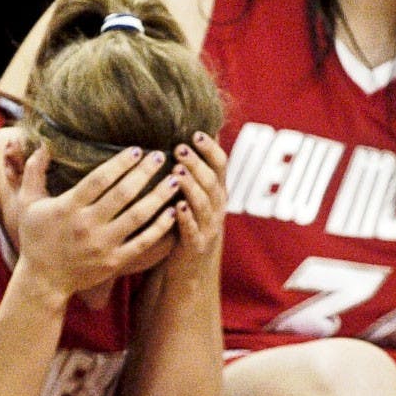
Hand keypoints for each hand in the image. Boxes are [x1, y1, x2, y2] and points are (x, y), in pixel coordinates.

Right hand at [14, 145, 182, 303]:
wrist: (43, 281)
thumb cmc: (37, 238)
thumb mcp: (28, 203)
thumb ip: (34, 172)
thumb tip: (43, 144)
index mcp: (68, 207)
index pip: (99, 180)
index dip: (120, 163)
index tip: (138, 150)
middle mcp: (87, 225)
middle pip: (122, 194)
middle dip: (144, 173)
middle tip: (160, 156)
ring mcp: (103, 244)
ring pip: (138, 216)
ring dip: (158, 196)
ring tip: (175, 179)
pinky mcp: (115, 261)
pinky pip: (143, 242)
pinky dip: (160, 227)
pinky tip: (173, 211)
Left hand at [157, 132, 227, 281]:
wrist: (189, 266)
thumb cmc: (188, 220)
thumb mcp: (196, 192)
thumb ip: (197, 166)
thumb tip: (200, 129)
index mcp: (217, 190)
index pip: (220, 164)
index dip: (210, 148)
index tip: (195, 134)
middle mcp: (217, 206)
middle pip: (210, 180)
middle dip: (196, 163)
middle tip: (179, 148)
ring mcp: (208, 226)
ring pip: (203, 203)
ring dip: (190, 186)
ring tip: (177, 172)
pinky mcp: (196, 245)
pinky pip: (193, 230)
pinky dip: (186, 218)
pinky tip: (176, 207)